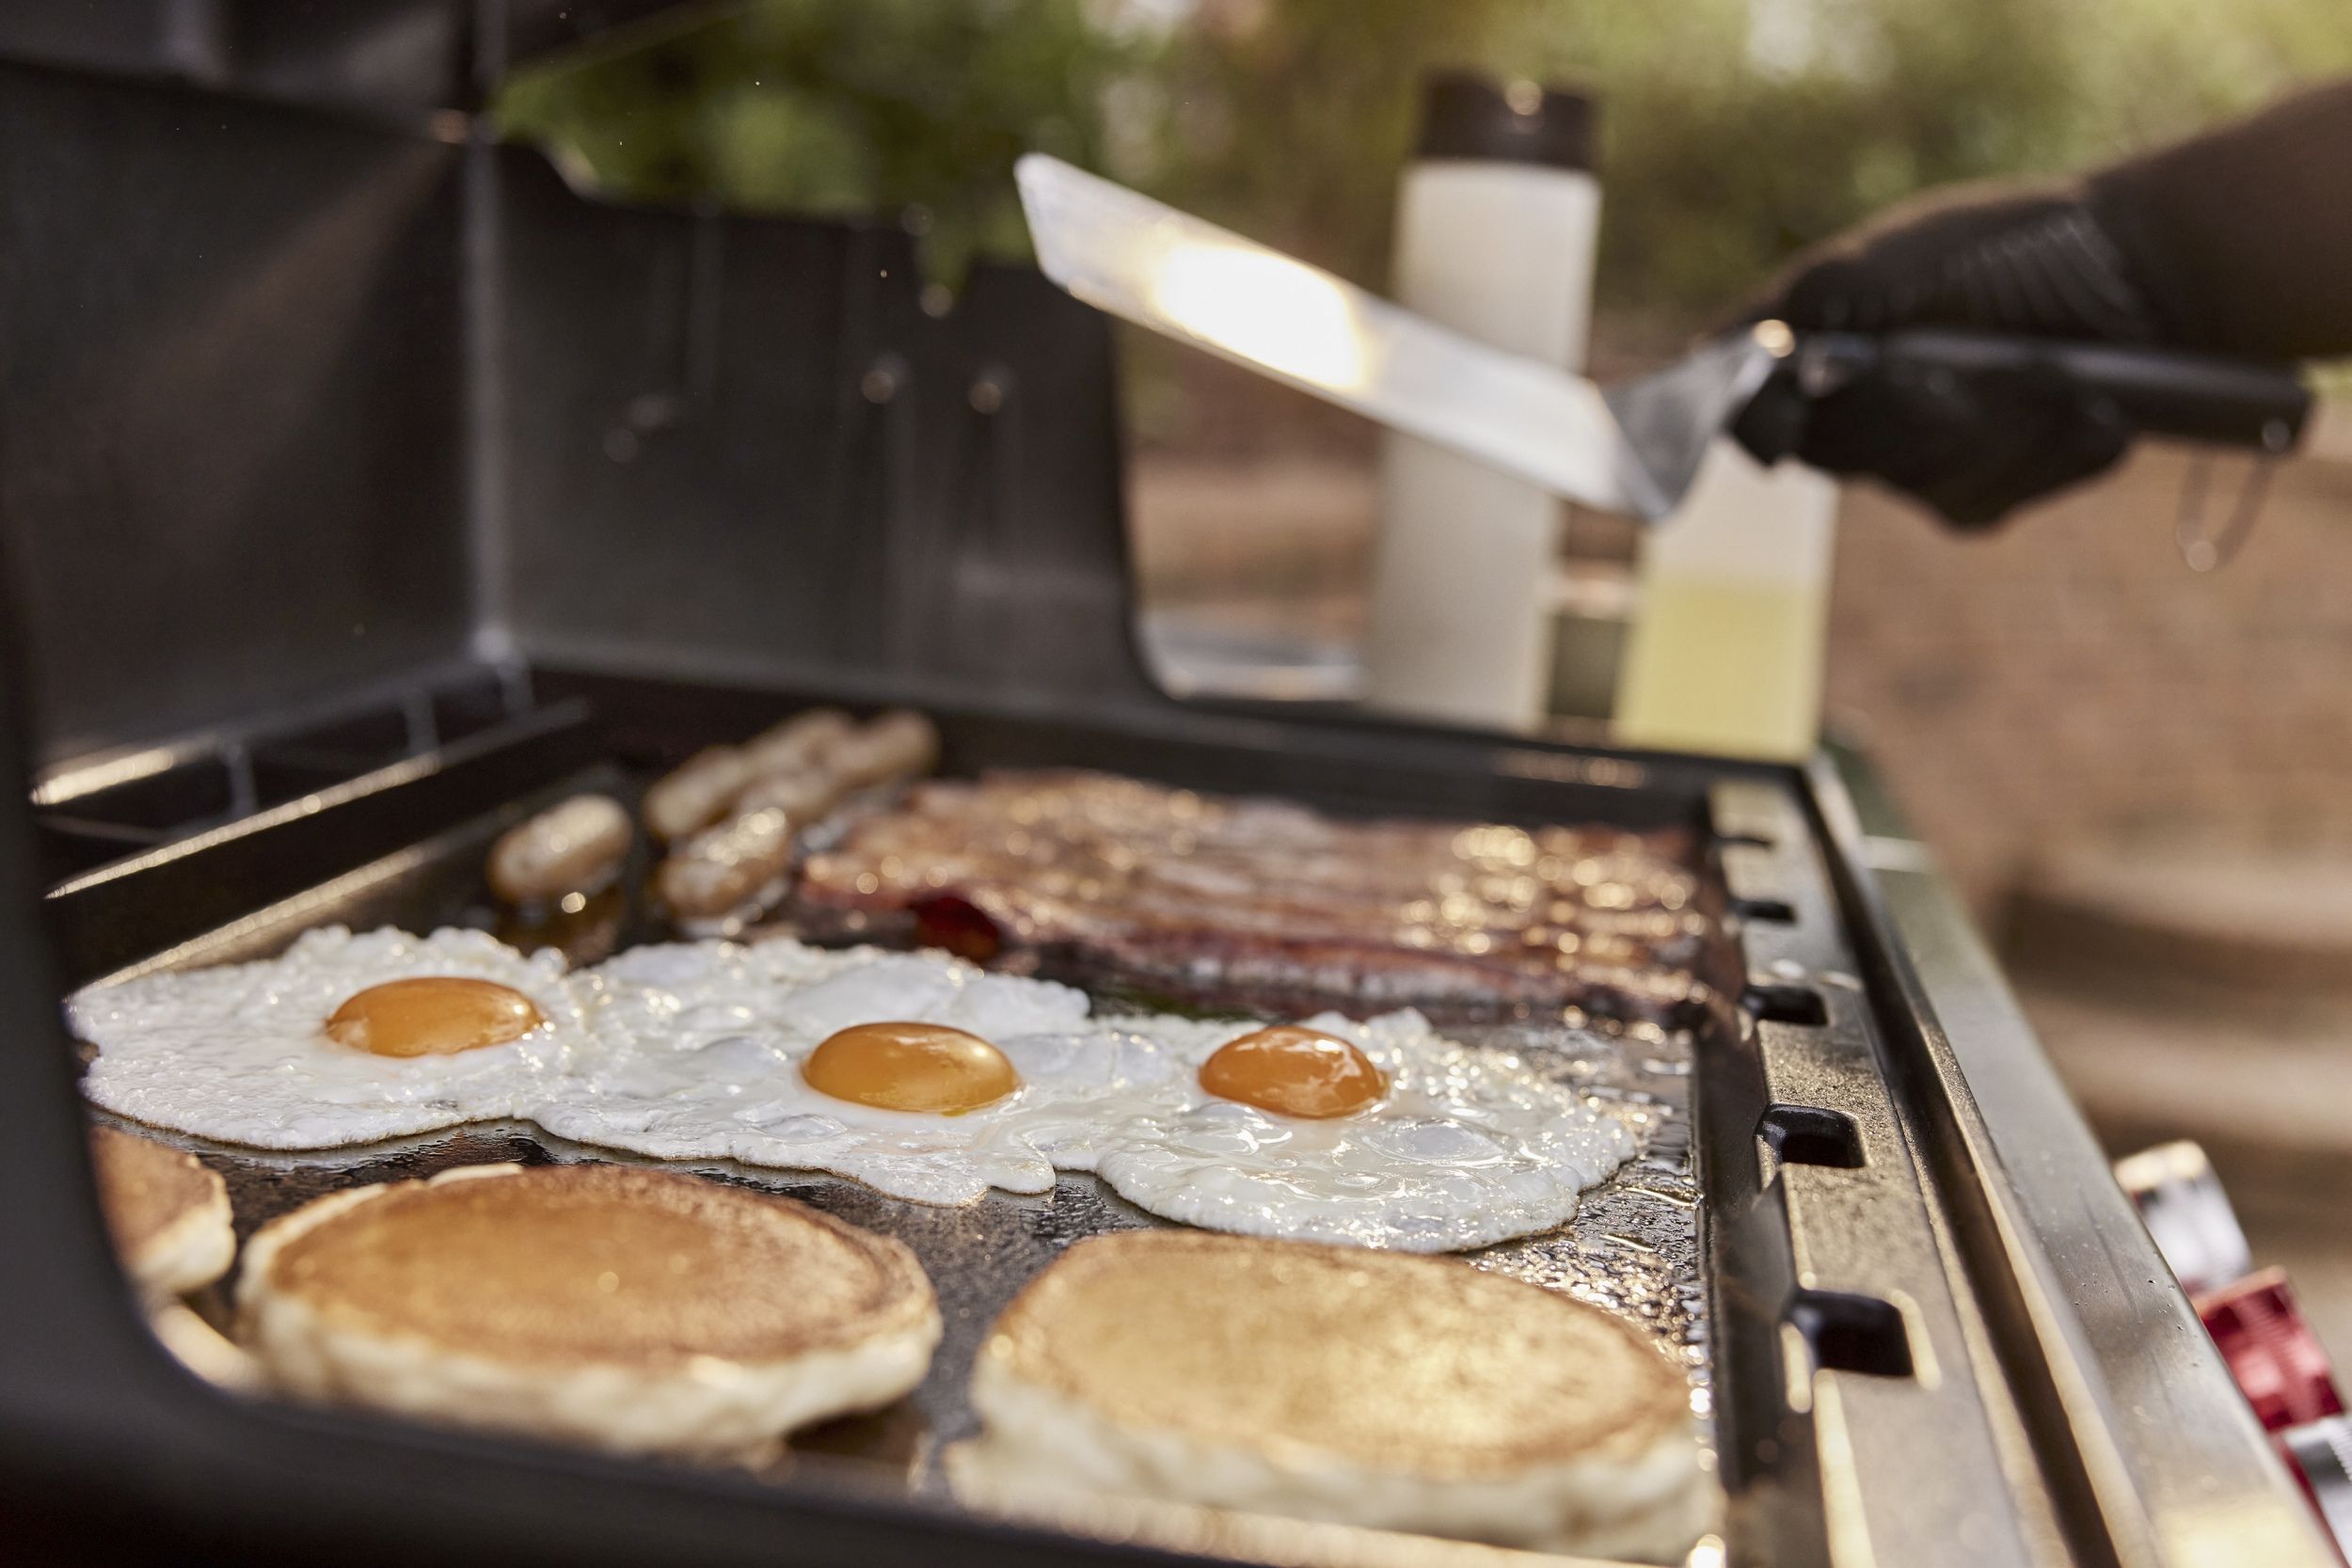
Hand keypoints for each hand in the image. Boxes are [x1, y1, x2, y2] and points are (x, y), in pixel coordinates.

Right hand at [1736, 183, 2163, 526]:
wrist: (2150, 272)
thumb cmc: (2018, 245)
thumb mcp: (1911, 248)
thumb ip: (1826, 289)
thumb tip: (1752, 340)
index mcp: (1814, 336)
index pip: (1742, 396)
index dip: (1758, 418)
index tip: (1795, 424)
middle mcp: (1850, 404)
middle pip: (1841, 453)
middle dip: (1919, 412)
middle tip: (1986, 363)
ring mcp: (1915, 457)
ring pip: (1924, 484)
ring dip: (2005, 424)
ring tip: (2059, 369)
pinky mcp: (1982, 490)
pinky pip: (1987, 504)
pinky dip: (2048, 452)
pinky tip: (2090, 408)